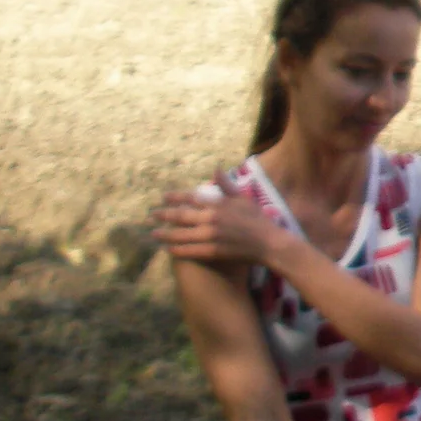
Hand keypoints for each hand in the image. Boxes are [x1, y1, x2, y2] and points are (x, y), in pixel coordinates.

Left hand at [151, 177, 284, 266]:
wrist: (269, 243)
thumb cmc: (258, 220)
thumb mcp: (243, 198)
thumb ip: (227, 185)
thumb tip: (215, 168)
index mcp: (218, 204)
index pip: (191, 198)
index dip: (175, 197)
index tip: (164, 197)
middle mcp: (211, 219)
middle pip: (181, 216)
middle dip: (164, 215)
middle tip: (151, 215)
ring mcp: (210, 236)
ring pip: (181, 235)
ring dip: (165, 234)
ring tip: (154, 234)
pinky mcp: (212, 252)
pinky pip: (189, 251)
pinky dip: (177, 250)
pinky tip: (168, 250)